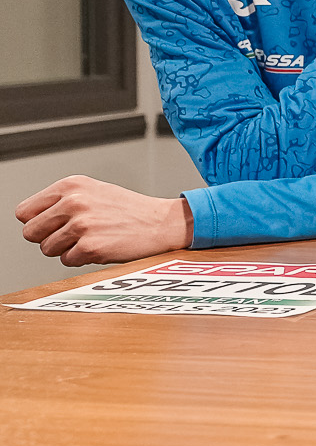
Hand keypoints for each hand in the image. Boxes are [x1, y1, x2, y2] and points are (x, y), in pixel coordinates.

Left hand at [16, 178, 190, 265]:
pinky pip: (66, 261)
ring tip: (90, 239)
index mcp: (70, 185)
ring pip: (47, 249)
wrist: (162, 222)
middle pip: (30, 233)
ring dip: (66, 249)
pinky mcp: (91, 247)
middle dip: (47, 238)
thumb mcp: (92, 191)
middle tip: (71, 235)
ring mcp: (82, 225)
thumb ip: (59, 201)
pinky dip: (81, 259)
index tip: (53, 225)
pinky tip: (100, 247)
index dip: (37, 222)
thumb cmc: (127, 209)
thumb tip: (27, 220)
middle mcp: (74, 202)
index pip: (24, 212)